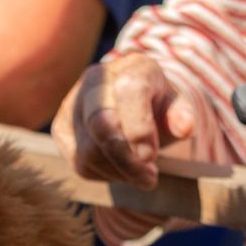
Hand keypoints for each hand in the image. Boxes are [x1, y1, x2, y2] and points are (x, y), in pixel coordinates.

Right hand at [51, 55, 197, 191]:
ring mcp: (73, 102)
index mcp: (133, 67)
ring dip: (118, 172)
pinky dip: (103, 174)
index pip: (129, 91)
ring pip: (88, 150)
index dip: (139, 128)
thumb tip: (185, 127)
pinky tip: (119, 168)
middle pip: (101, 124)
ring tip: (139, 173)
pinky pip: (78, 162)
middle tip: (149, 179)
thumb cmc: (156, 107)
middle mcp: (96, 79)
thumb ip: (182, 115)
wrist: (130, 103)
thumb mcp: (175, 107)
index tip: (150, 158)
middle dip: (127, 160)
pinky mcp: (60, 127)